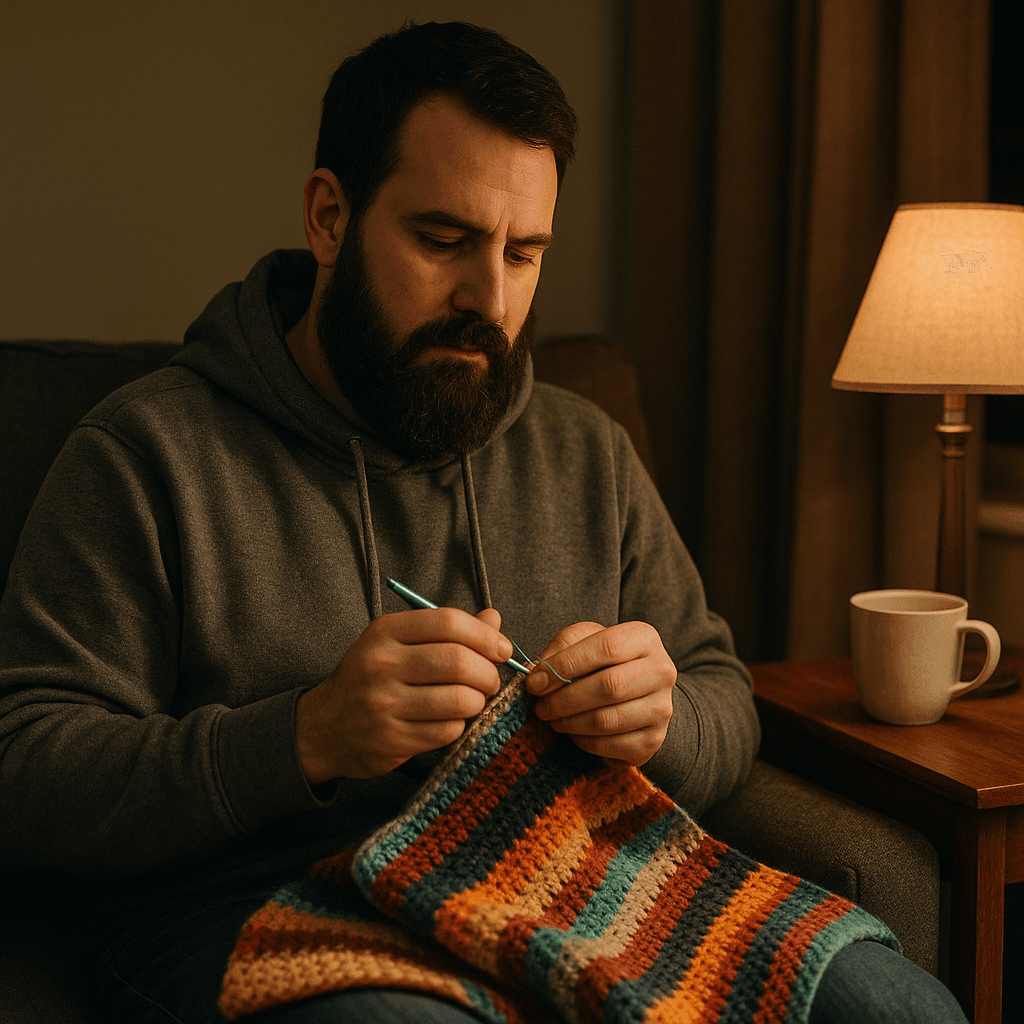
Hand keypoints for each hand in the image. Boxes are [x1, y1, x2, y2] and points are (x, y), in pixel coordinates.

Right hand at [295, 607, 511, 782]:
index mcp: (385, 632)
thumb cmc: (371, 678)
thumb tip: (494, 619)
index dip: (485, 635)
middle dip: (488, 673)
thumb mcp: (398, 642)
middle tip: (491, 681)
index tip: (501, 649)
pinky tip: (448, 720)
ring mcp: (384, 704)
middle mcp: (381, 664)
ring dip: (477, 702)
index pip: (449, 622)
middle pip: (458, 661)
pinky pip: (447, 731)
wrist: (324, 727)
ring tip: (472, 700)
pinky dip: (458, 725)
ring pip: (459, 700)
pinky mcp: (391, 740)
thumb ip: (446, 630)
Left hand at [525, 621, 676, 765]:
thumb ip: (561, 649)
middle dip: (564, 699)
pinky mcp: (652, 740)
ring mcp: (661, 708)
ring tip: (552, 718)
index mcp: (644, 638)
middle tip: (540, 706)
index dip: (566, 665)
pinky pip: (610, 745)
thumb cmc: (602, 662)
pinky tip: (573, 732)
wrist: (635, 694)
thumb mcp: (583, 641)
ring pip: (607, 720)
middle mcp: (661, 671)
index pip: (606, 647)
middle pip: (609, 686)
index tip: (535, 682)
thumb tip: (536, 675)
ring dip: (569, 722)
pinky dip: (583, 741)